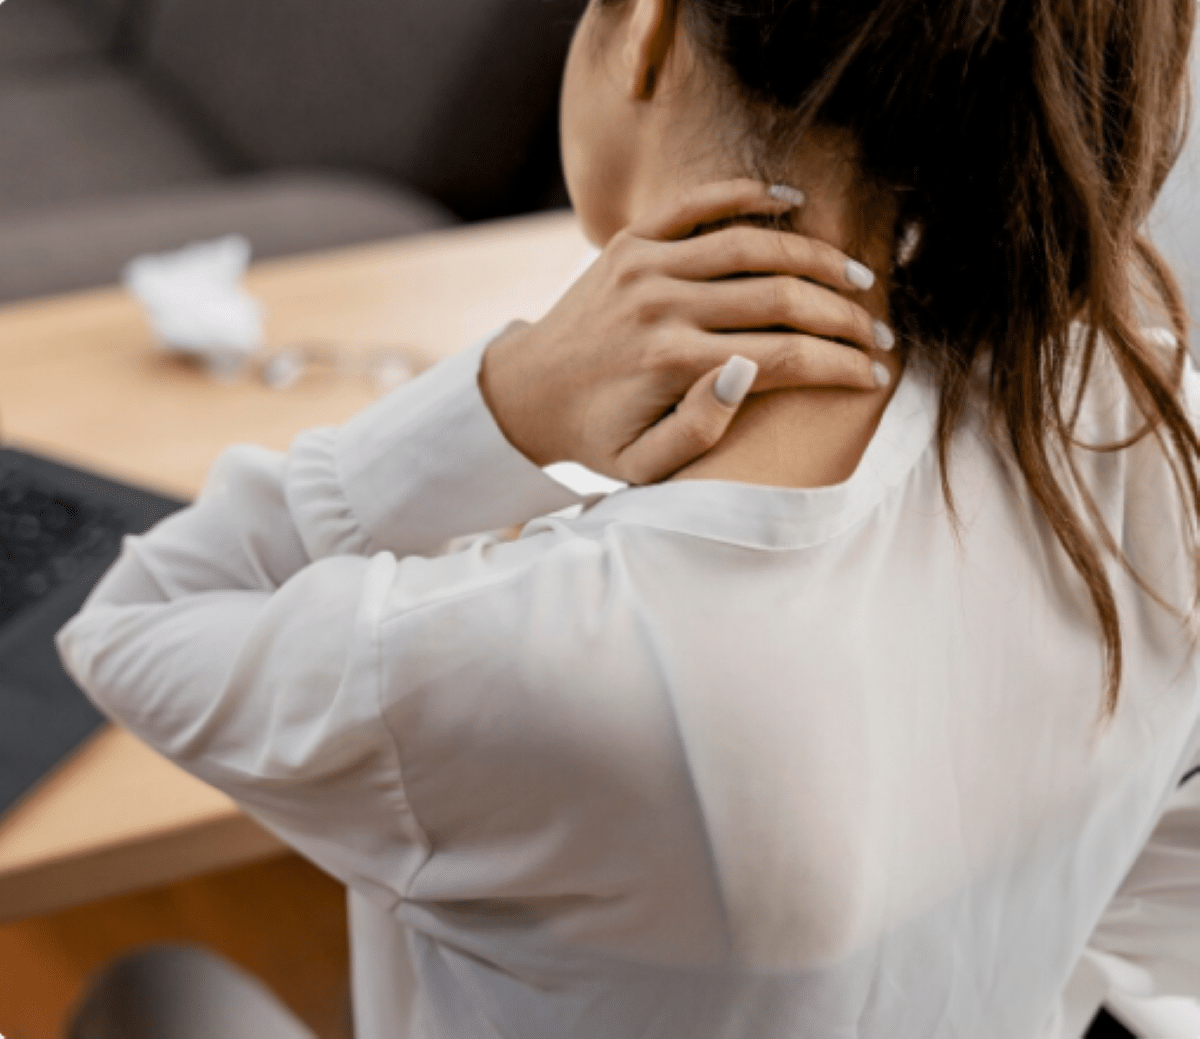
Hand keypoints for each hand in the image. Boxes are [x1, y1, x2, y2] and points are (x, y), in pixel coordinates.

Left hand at [479, 179, 892, 485]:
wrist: (526, 391)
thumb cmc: (595, 436)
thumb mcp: (642, 464)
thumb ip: (699, 431)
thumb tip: (749, 371)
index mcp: (672, 364)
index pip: (785, 356)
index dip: (841, 364)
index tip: (876, 374)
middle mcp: (662, 306)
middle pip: (781, 297)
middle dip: (844, 315)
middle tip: (880, 330)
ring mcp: (643, 264)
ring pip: (752, 245)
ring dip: (815, 257)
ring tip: (856, 278)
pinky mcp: (629, 240)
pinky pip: (697, 204)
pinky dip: (748, 195)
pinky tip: (792, 201)